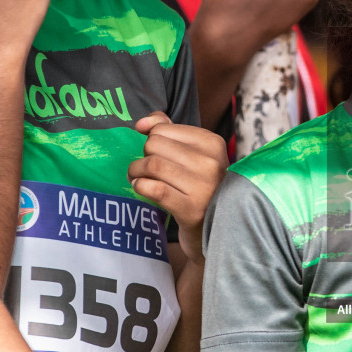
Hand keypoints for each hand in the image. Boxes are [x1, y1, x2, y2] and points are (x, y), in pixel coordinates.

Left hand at [126, 112, 227, 263]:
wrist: (216, 229)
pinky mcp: (191, 210)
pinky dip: (140, 186)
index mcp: (214, 144)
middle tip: (145, 170)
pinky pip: (154, 189)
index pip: (163, 129)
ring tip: (138, 179)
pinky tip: (142, 189)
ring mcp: (204, 188)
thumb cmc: (199, 186)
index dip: (152, 141)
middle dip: (143, 156)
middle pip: (155, 145)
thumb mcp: (192, 155)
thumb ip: (167, 130)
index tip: (155, 155)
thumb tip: (142, 123)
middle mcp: (212, 164)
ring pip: (152, 165)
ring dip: (136, 172)